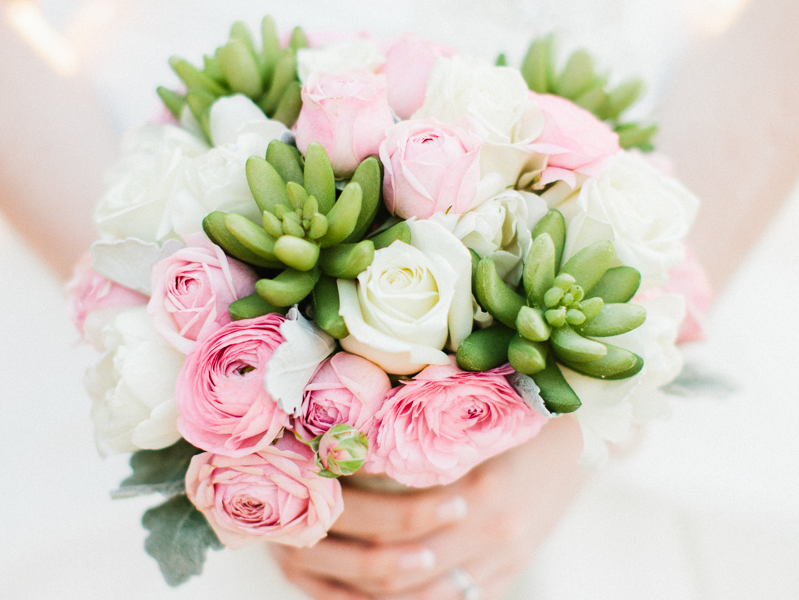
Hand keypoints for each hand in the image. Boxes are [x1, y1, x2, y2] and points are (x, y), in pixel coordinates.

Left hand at [271, 414, 587, 598]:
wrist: (586, 437)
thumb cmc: (526, 416)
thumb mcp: (482, 418)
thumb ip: (429, 436)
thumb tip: (359, 441)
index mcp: (482, 492)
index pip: (402, 527)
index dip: (356, 525)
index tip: (318, 511)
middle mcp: (493, 535)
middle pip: (408, 569)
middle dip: (357, 565)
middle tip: (310, 553)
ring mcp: (504, 560)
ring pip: (428, 599)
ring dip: (381, 593)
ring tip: (337, 580)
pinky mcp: (509, 573)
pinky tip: (386, 593)